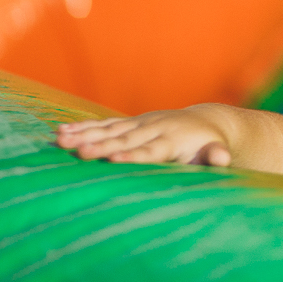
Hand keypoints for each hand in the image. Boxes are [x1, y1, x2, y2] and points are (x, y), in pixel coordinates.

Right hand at [55, 104, 233, 165]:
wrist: (207, 123)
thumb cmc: (209, 147)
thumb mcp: (216, 152)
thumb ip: (216, 156)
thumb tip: (222, 158)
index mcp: (173, 140)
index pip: (151, 150)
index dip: (133, 155)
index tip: (115, 159)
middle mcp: (155, 128)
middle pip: (125, 139)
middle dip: (101, 146)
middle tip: (80, 153)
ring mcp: (141, 123)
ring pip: (110, 129)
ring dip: (84, 135)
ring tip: (60, 140)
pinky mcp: (131, 122)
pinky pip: (104, 124)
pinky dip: (84, 127)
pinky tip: (61, 131)